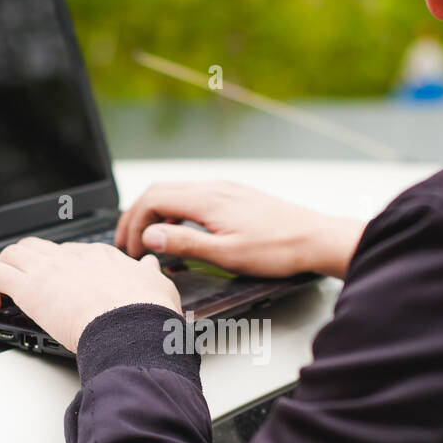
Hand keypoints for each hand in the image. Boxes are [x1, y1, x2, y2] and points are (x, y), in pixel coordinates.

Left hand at [0, 237, 181, 352]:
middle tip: (24, 284)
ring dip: (3, 270)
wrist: (131, 326)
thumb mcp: (158, 286)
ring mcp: (48, 269)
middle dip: (28, 263)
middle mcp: (71, 256)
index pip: (72, 254)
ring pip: (12, 253)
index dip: (61, 269)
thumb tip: (150, 265)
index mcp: (100, 257)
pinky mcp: (29, 286)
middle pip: (39, 248)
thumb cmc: (146, 313)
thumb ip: (150, 274)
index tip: (58, 286)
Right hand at [116, 180, 365, 279]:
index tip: (132, 250)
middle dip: (137, 216)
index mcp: (207, 199)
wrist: (314, 239)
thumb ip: (185, 242)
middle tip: (128, 243)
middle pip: (159, 192)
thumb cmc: (277, 250)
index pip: (153, 200)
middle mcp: (214, 188)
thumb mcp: (226, 254)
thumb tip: (150, 235)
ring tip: (148, 239)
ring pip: (176, 192)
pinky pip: (193, 197)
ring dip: (155, 213)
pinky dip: (174, 211)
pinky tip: (177, 230)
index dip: (135, 224)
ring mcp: (225, 190)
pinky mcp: (234, 197)